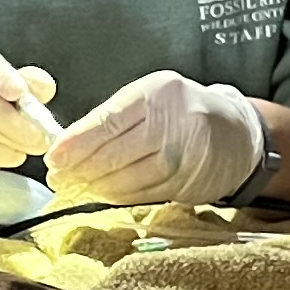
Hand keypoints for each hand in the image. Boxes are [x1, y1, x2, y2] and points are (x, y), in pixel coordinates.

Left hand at [50, 71, 264, 206]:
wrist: (235, 133)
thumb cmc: (181, 112)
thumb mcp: (151, 98)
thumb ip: (114, 117)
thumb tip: (68, 144)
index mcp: (157, 93)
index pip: (107, 120)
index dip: (76, 142)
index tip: (54, 157)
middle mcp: (172, 122)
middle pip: (114, 152)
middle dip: (80, 169)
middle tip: (58, 178)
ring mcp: (182, 155)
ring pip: (127, 177)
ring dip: (97, 186)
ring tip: (79, 186)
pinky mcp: (186, 182)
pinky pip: (143, 193)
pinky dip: (119, 196)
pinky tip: (105, 193)